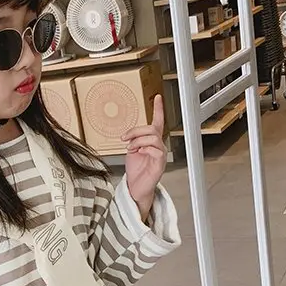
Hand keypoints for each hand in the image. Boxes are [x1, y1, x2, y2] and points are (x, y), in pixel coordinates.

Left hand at [122, 94, 166, 220]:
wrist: (136, 187)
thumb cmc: (136, 171)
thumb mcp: (131, 150)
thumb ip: (133, 140)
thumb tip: (129, 135)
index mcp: (151, 141)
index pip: (157, 122)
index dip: (158, 109)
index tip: (157, 97)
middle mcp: (158, 146)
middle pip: (152, 128)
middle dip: (136, 131)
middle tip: (125, 139)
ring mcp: (160, 154)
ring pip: (153, 137)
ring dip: (138, 140)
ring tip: (130, 148)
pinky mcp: (160, 163)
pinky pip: (156, 150)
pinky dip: (145, 149)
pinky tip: (139, 153)